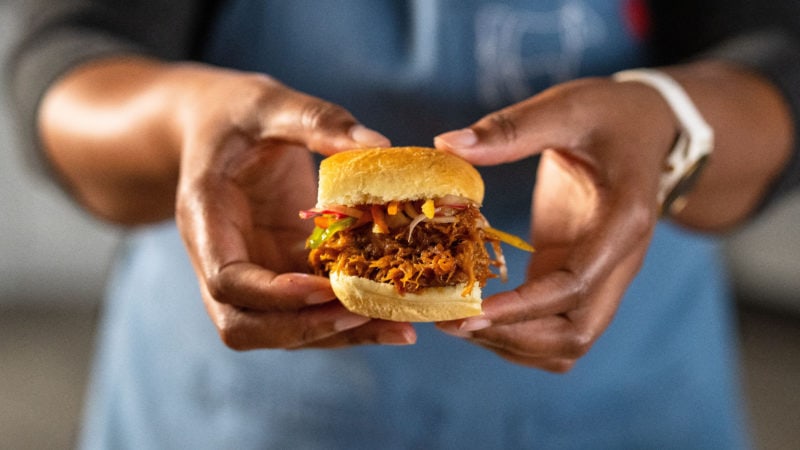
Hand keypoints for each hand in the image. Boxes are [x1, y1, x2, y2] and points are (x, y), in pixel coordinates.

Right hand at [173, 67, 416, 348]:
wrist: (216, 128)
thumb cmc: (237, 114)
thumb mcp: (271, 105)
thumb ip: (318, 121)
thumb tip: (380, 144)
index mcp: (206, 219)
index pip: (227, 279)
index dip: (274, 293)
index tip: (326, 287)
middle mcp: (221, 259)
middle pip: (245, 325)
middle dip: (305, 329)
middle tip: (366, 315)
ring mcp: (250, 274)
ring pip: (278, 331)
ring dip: (333, 335)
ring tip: (397, 328)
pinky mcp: (279, 274)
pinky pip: (306, 313)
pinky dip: (344, 322)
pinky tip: (391, 316)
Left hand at [434, 77, 677, 370]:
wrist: (650, 129)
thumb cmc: (610, 115)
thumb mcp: (567, 108)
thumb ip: (512, 128)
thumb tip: (447, 145)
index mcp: (622, 222)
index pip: (575, 285)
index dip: (522, 307)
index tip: (469, 311)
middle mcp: (618, 263)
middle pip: (575, 333)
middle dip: (512, 336)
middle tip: (451, 322)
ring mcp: (600, 277)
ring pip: (568, 343)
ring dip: (513, 344)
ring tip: (456, 323)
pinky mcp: (577, 277)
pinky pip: (555, 327)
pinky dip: (519, 335)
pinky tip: (478, 314)